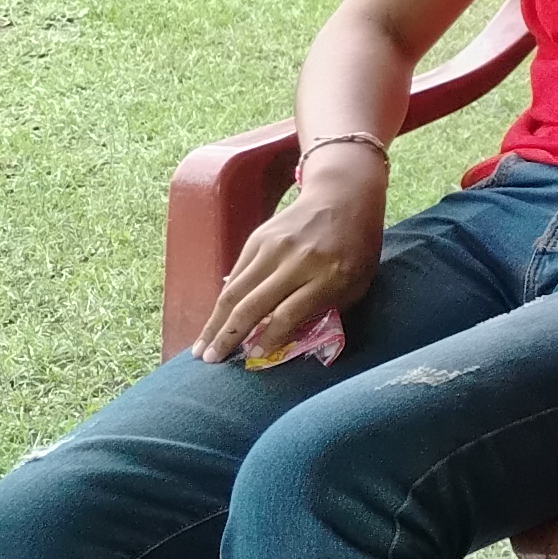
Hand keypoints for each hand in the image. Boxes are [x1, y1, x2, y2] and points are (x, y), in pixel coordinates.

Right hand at [195, 150, 385, 362]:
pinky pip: (236, 274)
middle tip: (210, 361)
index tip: (254, 357)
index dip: (268, 338)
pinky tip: (214, 320)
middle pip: (253, 304)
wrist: (343, 197)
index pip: (289, 313)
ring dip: (214, 322)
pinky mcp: (257, 237)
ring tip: (200, 348)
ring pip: (235, 291)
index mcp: (329, 275)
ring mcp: (274, 247)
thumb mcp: (356, 283)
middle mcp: (297, 261)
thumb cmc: (357, 248)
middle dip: (229, 337)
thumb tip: (286, 341)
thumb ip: (326, 310)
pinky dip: (223, 299)